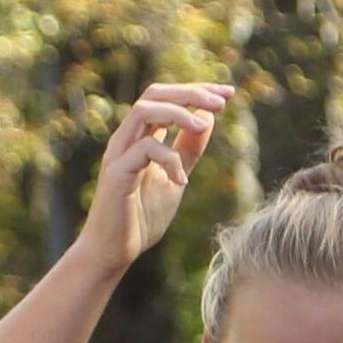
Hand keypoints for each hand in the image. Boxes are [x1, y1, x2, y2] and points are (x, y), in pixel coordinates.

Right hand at [76, 82, 228, 267]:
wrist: (114, 251)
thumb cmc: (141, 216)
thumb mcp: (176, 177)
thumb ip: (188, 150)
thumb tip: (207, 118)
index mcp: (141, 137)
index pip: (167, 98)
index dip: (197, 91)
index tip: (227, 93)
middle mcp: (127, 138)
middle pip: (155, 94)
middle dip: (190, 92)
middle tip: (221, 101)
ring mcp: (119, 154)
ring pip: (145, 110)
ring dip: (179, 113)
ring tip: (203, 125)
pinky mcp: (117, 174)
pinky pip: (144, 150)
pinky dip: (169, 159)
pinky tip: (182, 180)